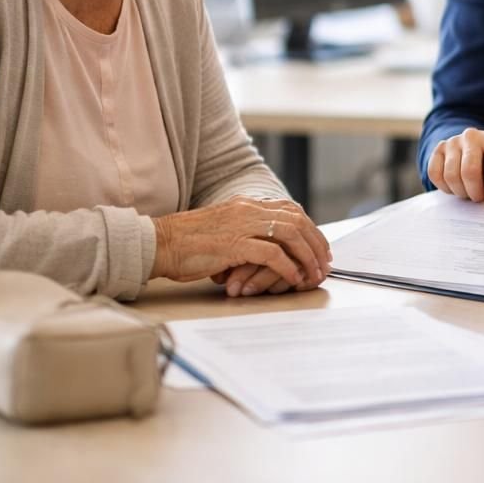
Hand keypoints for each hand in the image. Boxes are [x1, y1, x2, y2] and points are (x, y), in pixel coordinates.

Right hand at [153, 197, 330, 294]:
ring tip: (314, 273)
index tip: (320, 246)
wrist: (159, 243)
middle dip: (316, 242)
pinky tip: (294, 279)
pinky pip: (272, 255)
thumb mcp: (222, 230)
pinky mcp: (234, 244)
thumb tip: (269, 255)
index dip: (310, 227)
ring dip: (307, 255)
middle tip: (325, 262)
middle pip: (297, 220)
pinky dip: (288, 267)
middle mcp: (248, 210)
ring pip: (290, 234)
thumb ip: (245, 235)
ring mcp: (242, 225)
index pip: (290, 209)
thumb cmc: (187, 244)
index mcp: (246, 205)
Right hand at [427, 128, 483, 213]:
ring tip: (469, 190)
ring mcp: (453, 141)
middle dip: (475, 192)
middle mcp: (472, 137)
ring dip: (460, 191)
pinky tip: (456, 185)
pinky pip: (434, 174)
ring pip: (451, 175)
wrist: (480, 146)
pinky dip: (445, 187)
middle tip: (479, 197)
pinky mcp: (439, 148)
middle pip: (469, 172)